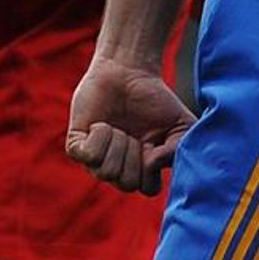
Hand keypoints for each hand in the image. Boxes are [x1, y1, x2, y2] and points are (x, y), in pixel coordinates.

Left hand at [66, 54, 194, 194]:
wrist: (128, 71)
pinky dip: (99, 137)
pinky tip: (101, 124)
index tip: (153, 141)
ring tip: (118, 127)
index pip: (148, 189)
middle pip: (127, 184)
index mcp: (143, 167)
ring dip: (117, 145)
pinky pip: (87, 156)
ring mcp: (97, 158)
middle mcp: (119, 167)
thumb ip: (178, 150)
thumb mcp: (182, 124)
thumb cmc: (155, 98)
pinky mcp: (76, 145)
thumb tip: (152, 164)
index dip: (152, 167)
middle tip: (133, 133)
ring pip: (106, 172)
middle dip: (134, 155)